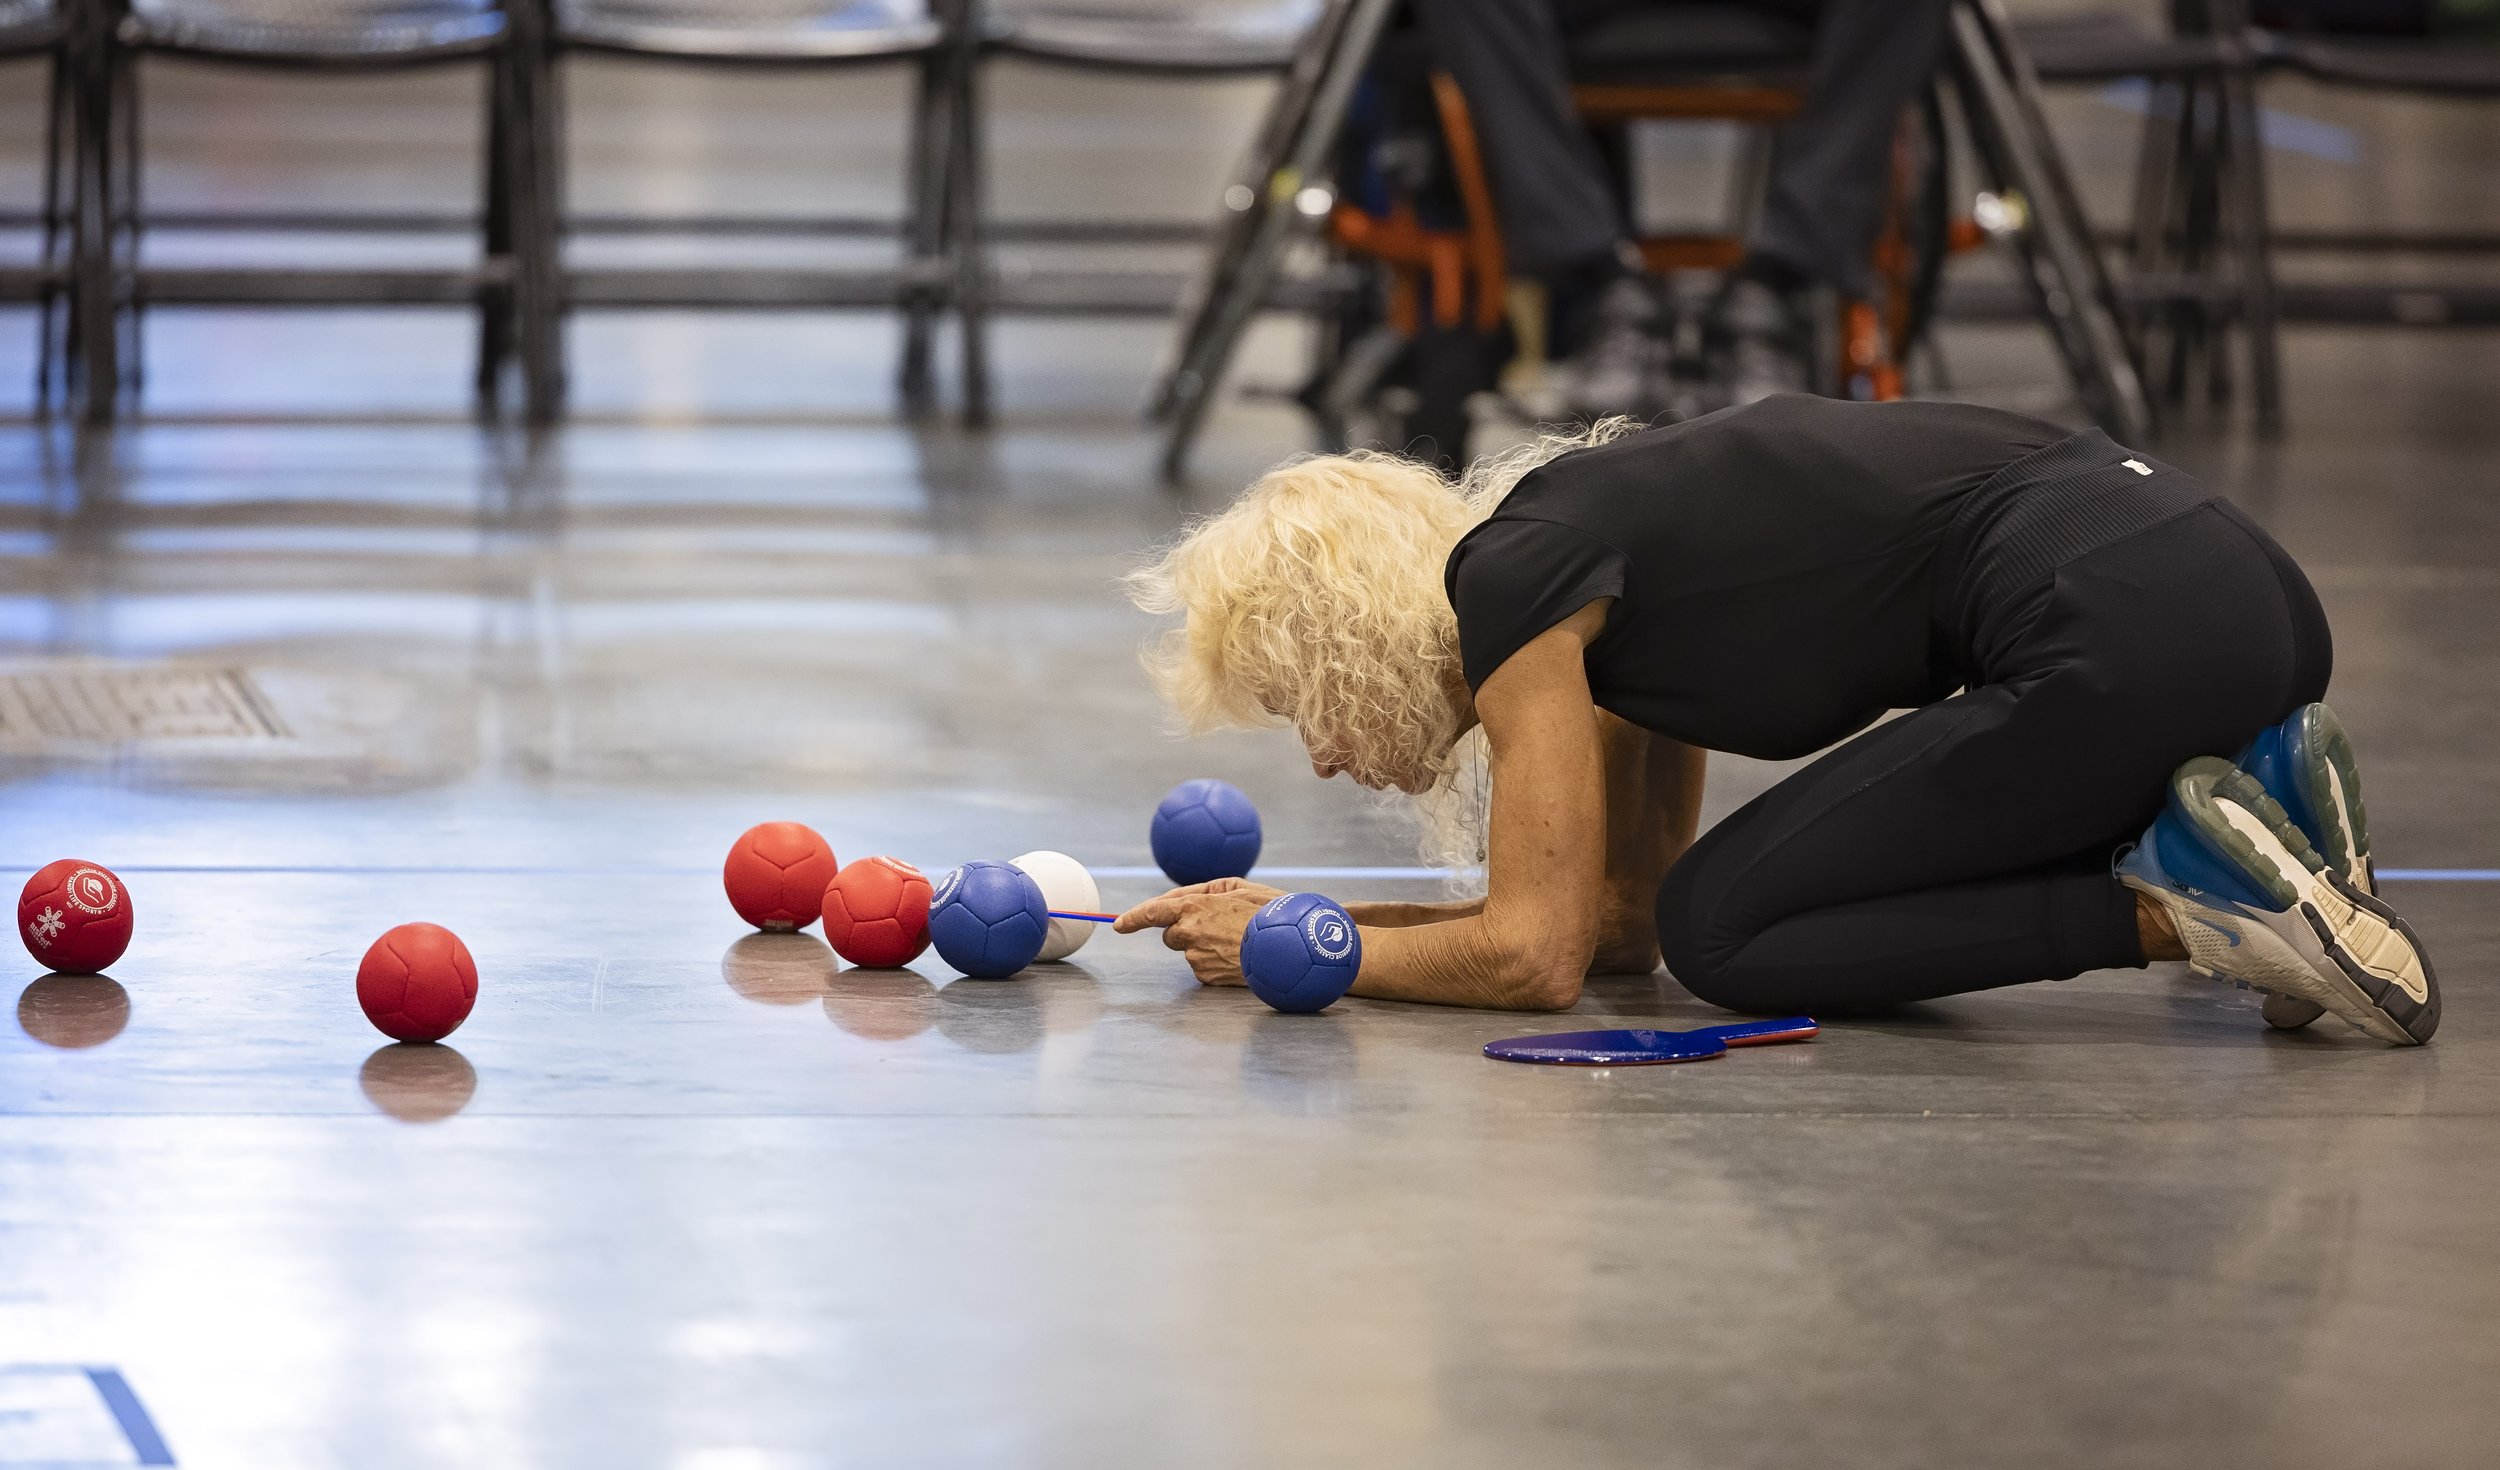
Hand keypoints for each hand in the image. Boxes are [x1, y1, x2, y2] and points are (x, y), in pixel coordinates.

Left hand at [1114, 878, 1285, 986]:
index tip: (1119, 925)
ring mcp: (1197, 958)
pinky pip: (1204, 967)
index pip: (1152, 912)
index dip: (1133, 918)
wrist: (1289, 948)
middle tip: (1218, 926)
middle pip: (1172, 935)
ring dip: (1205, 945)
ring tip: (1236, 941)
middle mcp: (1189, 934)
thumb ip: (1203, 892)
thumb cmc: (1267, 911)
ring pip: (1190, 951)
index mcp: (1193, 907)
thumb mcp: (1238, 887)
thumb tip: (1182, 901)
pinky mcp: (1207, 977)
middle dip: (1186, 930)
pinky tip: (1237, 956)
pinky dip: (1215, 961)